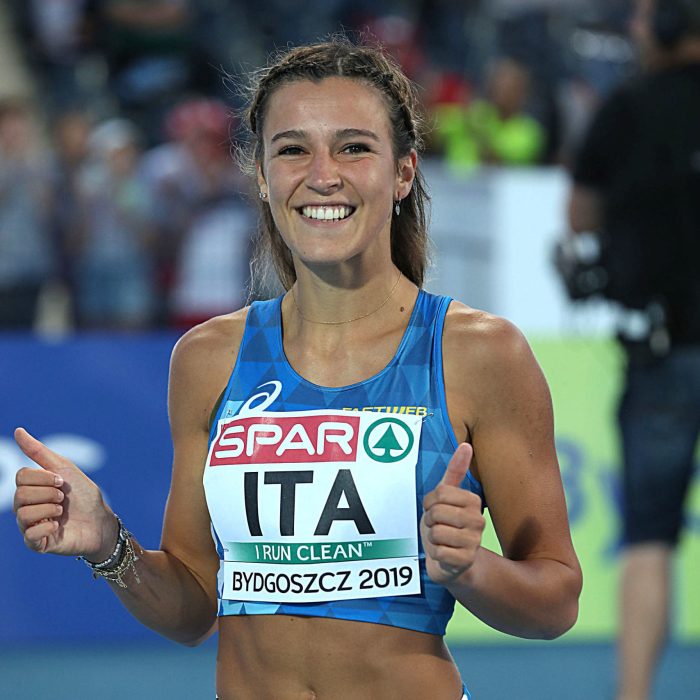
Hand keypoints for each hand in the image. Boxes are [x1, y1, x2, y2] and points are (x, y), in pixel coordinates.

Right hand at [13, 428, 117, 559]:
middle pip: (19, 495)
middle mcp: (26, 507)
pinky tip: (58, 526)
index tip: (62, 481)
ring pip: (22, 514)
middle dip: (48, 493)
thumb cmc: (83, 495)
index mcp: (31, 489)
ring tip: (61, 511)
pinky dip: (47, 527)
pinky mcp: (38, 544)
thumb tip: (18, 430)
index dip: (44, 477)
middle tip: (63, 498)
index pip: (21, 476)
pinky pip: (29, 536)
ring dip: (48, 509)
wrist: (101, 520)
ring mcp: (30, 526)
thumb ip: (39, 452)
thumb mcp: (64, 469)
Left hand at [420, 442, 484, 584]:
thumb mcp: (447, 496)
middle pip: (436, 513)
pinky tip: (443, 554)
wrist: (453, 561)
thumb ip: (455, 471)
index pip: (439, 494)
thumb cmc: (447, 524)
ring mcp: (474, 542)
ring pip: (436, 532)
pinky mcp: (466, 561)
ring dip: (431, 538)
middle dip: (429, 521)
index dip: (429, 502)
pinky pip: (438, 552)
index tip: (435, 509)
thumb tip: (466, 445)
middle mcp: (478, 520)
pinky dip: (434, 554)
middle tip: (436, 526)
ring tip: (440, 540)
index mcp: (473, 501)